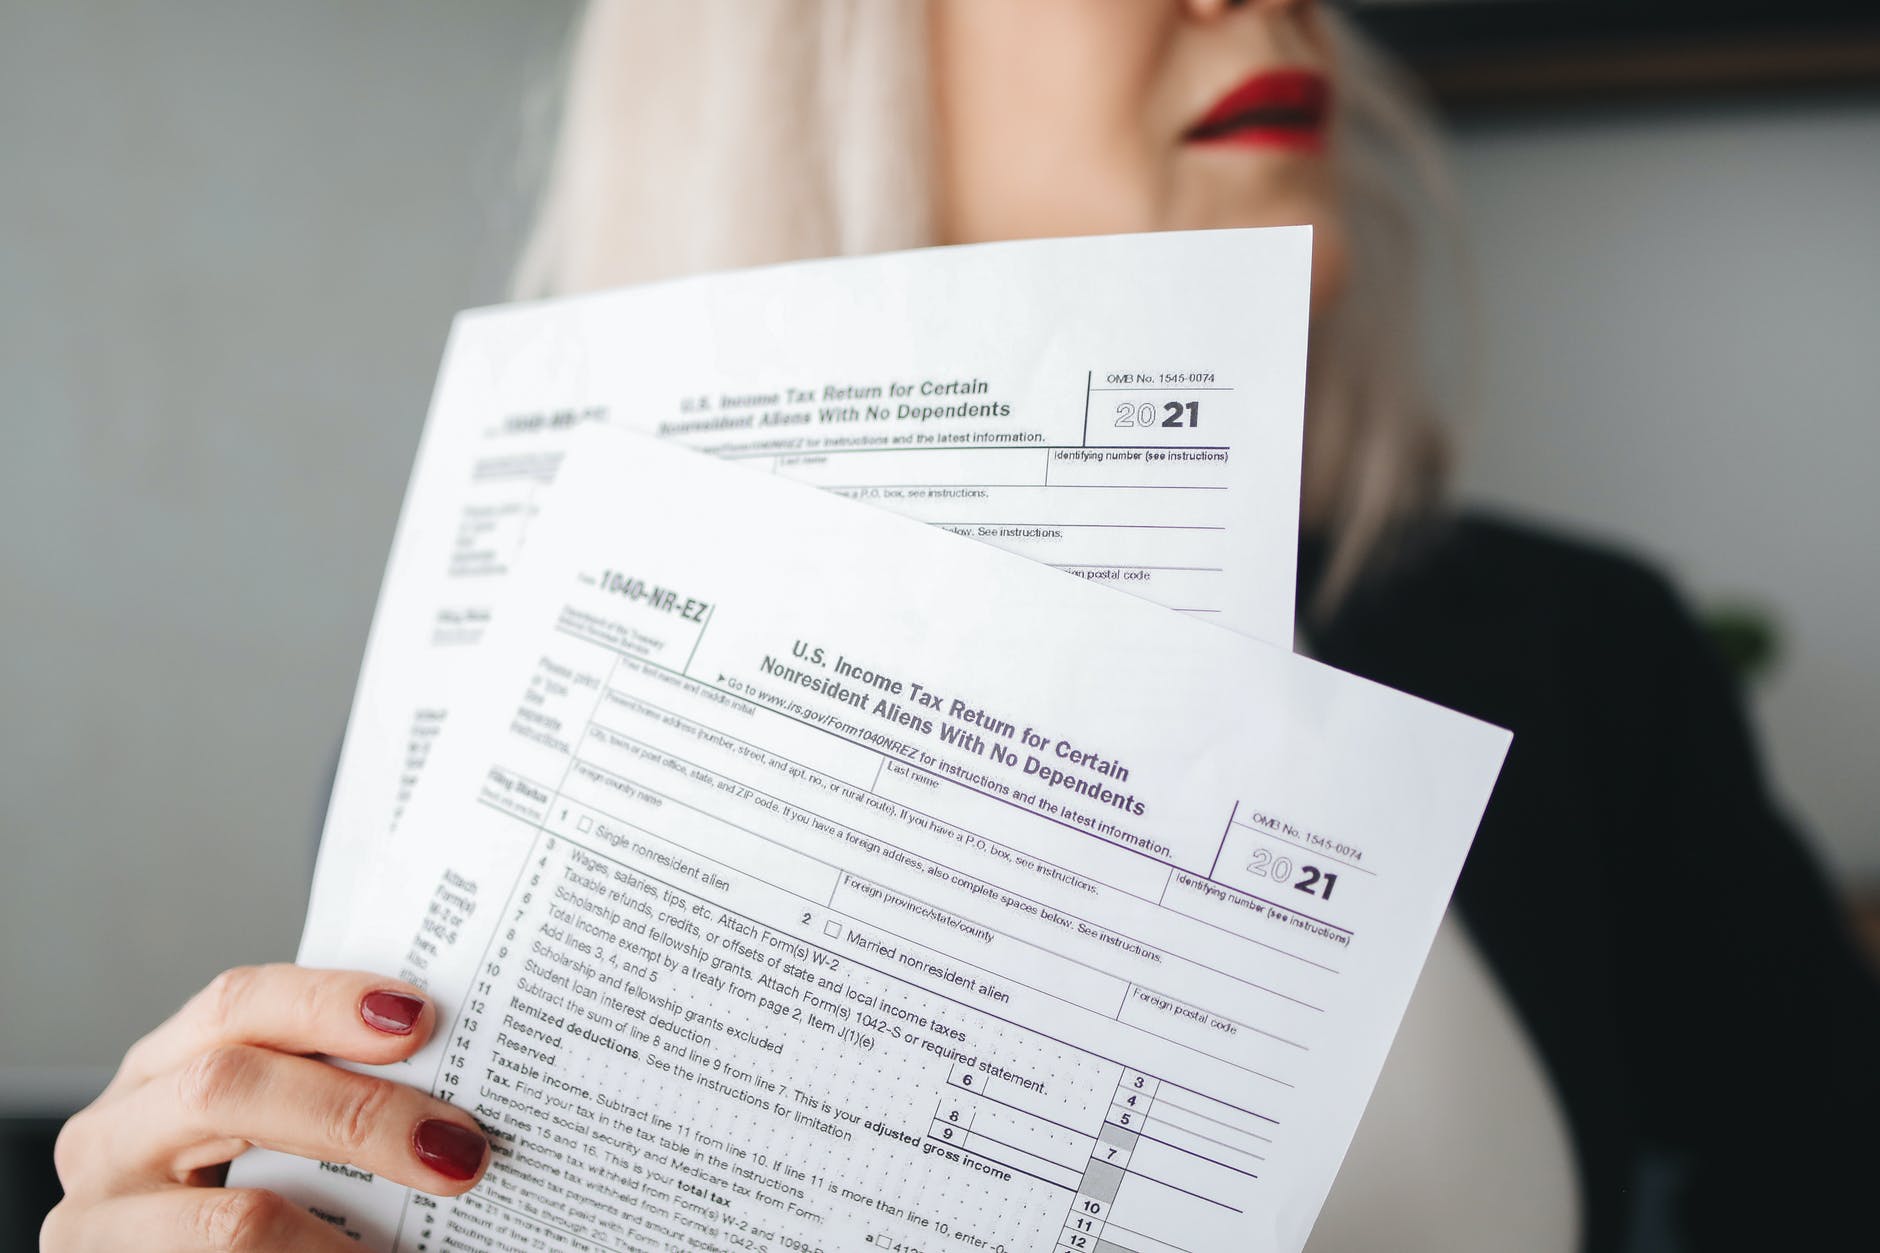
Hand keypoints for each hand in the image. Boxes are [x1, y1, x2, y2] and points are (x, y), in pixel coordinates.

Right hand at [44, 964, 488, 1249]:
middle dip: (357, 1113)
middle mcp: (112, 1136)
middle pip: (227, 1089)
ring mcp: (100, 1222)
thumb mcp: (266, 1137)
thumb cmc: (240, 1205)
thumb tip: (460, 1102)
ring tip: (433, 1221)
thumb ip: (327, 1096)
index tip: (421, 1016)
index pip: (237, 1004)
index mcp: (162, 1069)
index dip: (326, 1002)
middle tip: (460, 1148)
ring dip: (351, 1230)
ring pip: (233, 1219)